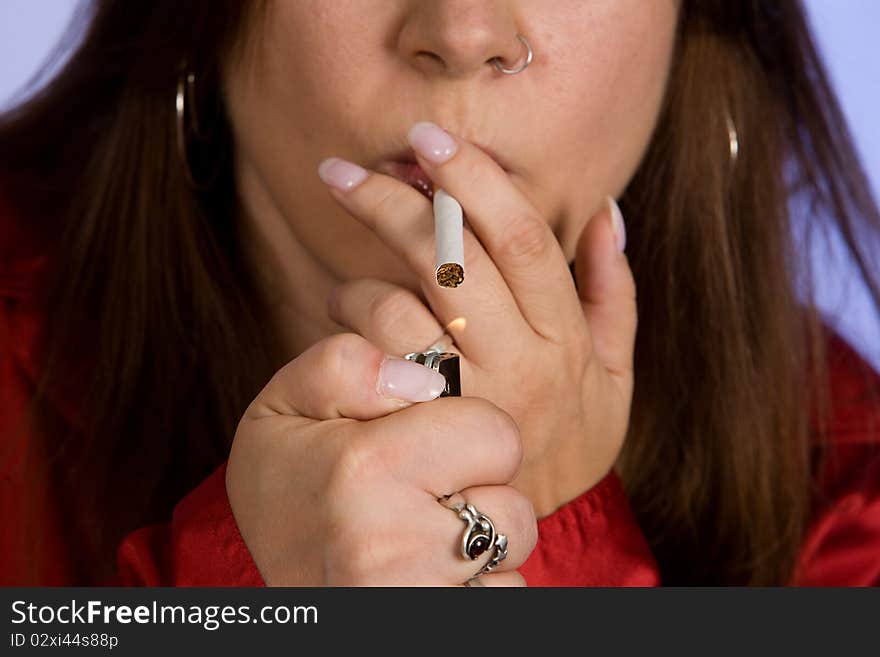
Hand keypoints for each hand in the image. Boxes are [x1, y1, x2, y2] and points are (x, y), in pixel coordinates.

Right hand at [226, 333, 536, 584]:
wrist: (263, 583)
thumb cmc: (284, 489)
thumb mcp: (284, 406)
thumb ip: (344, 364)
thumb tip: (426, 379)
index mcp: (364, 468)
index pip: (497, 434)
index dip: (466, 432)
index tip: (425, 445)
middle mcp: (393, 543)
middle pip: (515, 504)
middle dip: (480, 491)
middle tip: (427, 494)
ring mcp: (415, 597)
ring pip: (511, 554)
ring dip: (482, 539)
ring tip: (426, 534)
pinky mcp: (434, 626)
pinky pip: (504, 595)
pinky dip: (478, 583)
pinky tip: (429, 571)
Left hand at [320, 121, 636, 515]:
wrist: (537, 526)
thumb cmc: (571, 437)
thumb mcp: (615, 373)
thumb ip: (615, 293)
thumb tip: (605, 214)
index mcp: (566, 337)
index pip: (523, 240)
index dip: (475, 181)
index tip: (429, 139)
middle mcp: (520, 364)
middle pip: (454, 261)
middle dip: (395, 203)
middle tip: (342, 171)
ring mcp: (467, 400)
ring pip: (401, 310)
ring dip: (361, 279)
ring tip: (344, 277)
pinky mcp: (421, 431)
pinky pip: (372, 363)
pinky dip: (350, 328)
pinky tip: (344, 321)